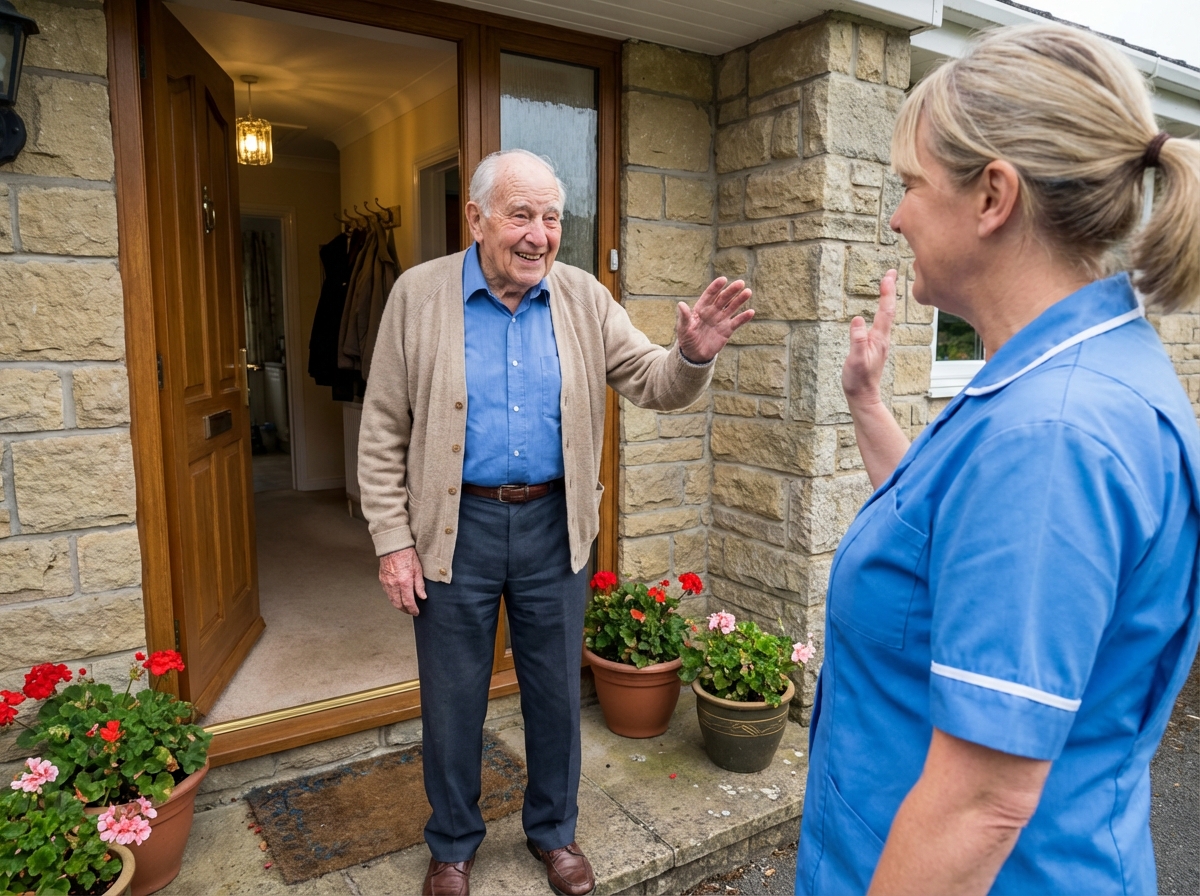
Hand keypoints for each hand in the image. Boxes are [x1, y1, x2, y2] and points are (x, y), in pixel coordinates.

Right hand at [379, 547, 426, 615]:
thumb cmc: (407, 555)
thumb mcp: (418, 569)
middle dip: (405, 610)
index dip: (413, 610)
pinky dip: (393, 598)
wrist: (393, 546)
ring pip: (392, 600)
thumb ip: (419, 585)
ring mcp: (386, 583)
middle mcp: (394, 585)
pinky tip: (398, 597)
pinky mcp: (382, 580)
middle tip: (411, 611)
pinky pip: (387, 593)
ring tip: (406, 606)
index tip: (417, 612)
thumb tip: (422, 597)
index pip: (408, 602)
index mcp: (404, 582)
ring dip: (399, 605)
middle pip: (398, 604)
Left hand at [675, 277, 754, 363]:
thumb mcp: (683, 328)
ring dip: (740, 300)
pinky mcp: (727, 330)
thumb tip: (680, 304)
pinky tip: (751, 312)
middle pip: (723, 298)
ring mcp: (721, 319)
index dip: (716, 287)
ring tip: (748, 292)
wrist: (695, 354)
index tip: (723, 280)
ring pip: (732, 307)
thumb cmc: (686, 339)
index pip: (710, 295)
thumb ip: (684, 316)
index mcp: (701, 308)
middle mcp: (713, 311)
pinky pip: (737, 322)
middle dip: (731, 291)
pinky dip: (744, 317)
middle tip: (741, 283)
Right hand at [842, 269, 896, 407]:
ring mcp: (879, 342)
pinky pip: (881, 323)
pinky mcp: (875, 346)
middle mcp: (882, 338)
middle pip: (889, 309)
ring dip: (887, 299)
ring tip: (886, 285)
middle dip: (889, 290)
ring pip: (886, 316)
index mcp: (879, 338)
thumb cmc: (858, 380)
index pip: (885, 310)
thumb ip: (857, 340)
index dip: (887, 292)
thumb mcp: (855, 360)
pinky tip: (879, 310)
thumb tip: (857, 319)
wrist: (863, 396)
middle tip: (890, 272)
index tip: (888, 274)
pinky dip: (881, 310)